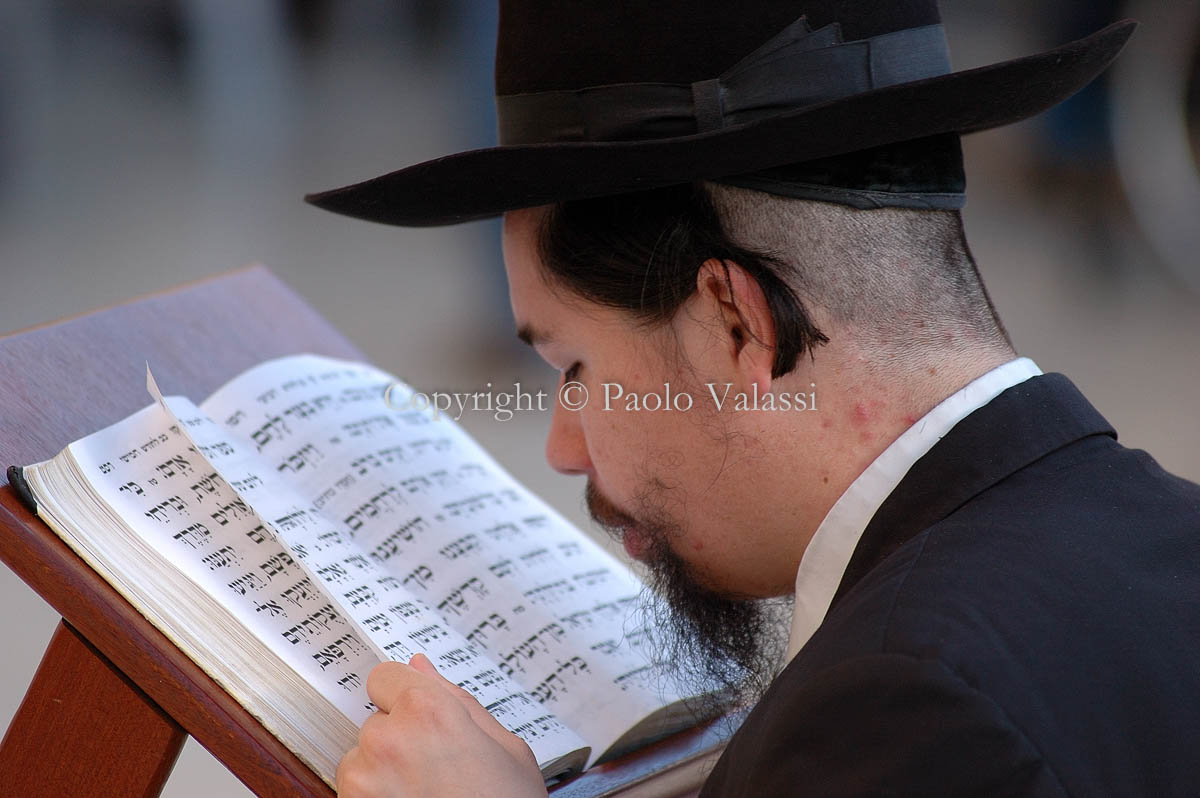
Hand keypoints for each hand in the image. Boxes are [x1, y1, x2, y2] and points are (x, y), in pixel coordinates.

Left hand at [336, 653, 547, 797]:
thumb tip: (423, 666)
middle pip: (376, 724)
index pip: (385, 677)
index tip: (419, 719)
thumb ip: (459, 701)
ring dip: (383, 776)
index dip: (405, 699)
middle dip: (400, 743)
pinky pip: (354, 794)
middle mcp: (387, 739)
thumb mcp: (507, 749)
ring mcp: (362, 780)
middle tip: (438, 773)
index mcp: (429, 711)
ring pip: (361, 762)